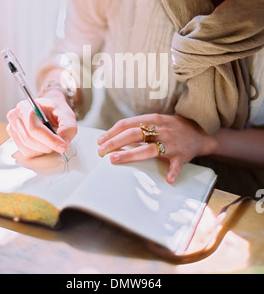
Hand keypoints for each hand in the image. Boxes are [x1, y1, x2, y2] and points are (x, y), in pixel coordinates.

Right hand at [6, 91, 76, 157]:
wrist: (48, 108)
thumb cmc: (55, 109)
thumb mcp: (67, 114)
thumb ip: (68, 127)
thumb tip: (63, 141)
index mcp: (26, 107)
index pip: (34, 128)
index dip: (49, 139)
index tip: (62, 146)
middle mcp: (15, 117)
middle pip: (30, 139)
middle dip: (48, 145)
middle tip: (61, 144)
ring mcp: (13, 128)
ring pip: (28, 147)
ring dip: (44, 149)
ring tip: (52, 141)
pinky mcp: (14, 139)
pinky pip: (26, 152)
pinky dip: (39, 151)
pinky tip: (44, 142)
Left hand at [97, 114, 214, 183]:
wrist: (200, 131)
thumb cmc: (171, 127)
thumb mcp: (155, 121)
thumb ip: (138, 127)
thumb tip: (113, 137)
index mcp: (153, 119)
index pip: (127, 124)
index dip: (111, 132)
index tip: (100, 141)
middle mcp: (161, 130)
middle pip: (134, 134)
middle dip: (114, 142)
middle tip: (100, 152)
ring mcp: (172, 143)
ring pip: (149, 149)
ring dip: (130, 154)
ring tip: (114, 159)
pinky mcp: (182, 156)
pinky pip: (177, 165)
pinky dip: (173, 172)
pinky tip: (167, 179)